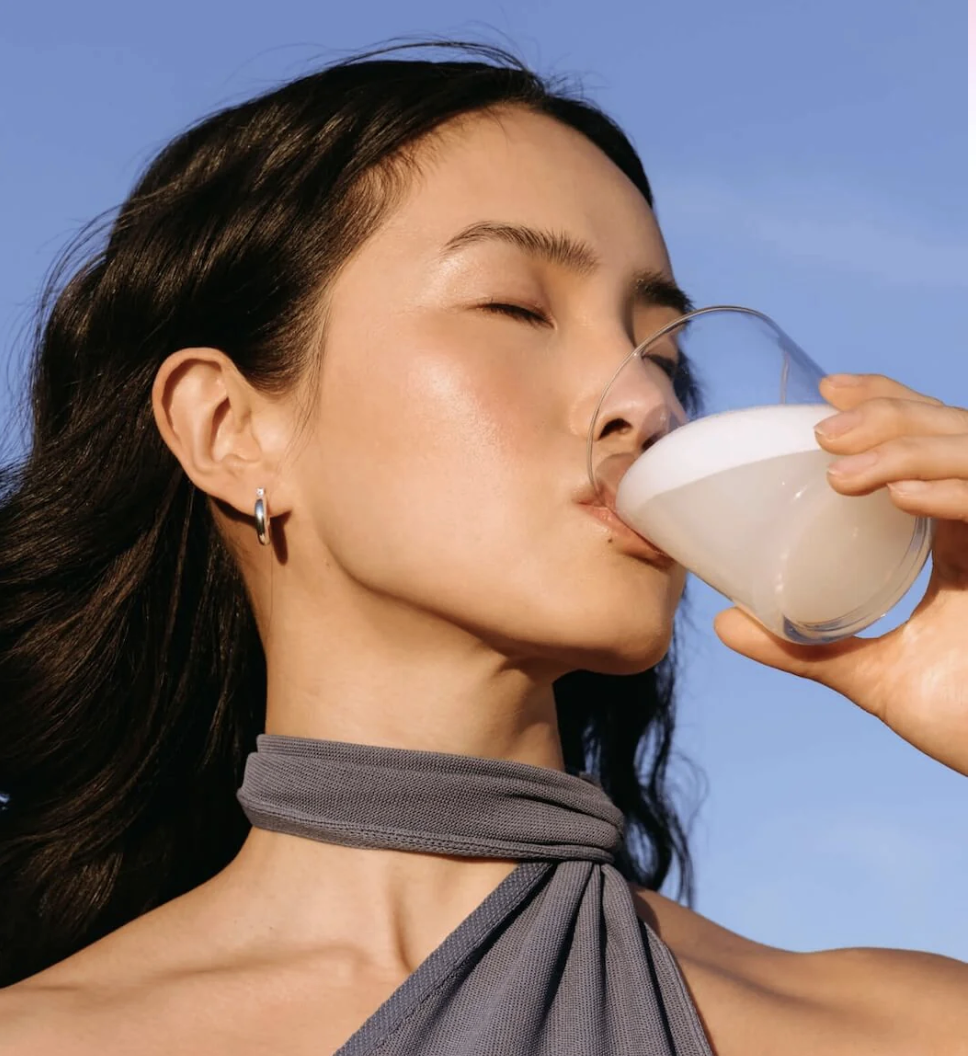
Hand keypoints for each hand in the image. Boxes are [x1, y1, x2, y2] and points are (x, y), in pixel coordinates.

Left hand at [714, 373, 966, 774]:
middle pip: (955, 432)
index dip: (892, 402)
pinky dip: (954, 493)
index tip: (829, 392)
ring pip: (975, 453)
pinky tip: (902, 497)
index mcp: (961, 537)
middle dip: (892, 412)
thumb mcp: (875, 675)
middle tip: (825, 428)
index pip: (934, 443)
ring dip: (907, 447)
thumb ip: (804, 648)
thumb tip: (723, 622)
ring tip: (838, 467)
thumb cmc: (966, 721)